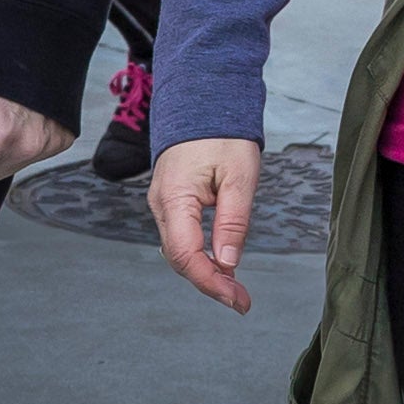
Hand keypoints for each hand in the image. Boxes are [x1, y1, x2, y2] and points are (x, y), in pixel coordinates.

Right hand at [151, 136, 260, 309]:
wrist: (202, 103)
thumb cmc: (222, 134)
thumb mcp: (239, 176)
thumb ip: (233, 221)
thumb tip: (229, 263)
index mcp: (175, 197)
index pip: (186, 253)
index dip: (210, 282)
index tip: (237, 299)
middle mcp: (161, 205)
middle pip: (180, 258)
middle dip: (211, 283)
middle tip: (243, 301)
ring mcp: (162, 205)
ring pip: (179, 251)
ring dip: (206, 272)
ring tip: (236, 288)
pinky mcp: (170, 204)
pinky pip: (181, 238)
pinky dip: (201, 256)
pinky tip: (222, 265)